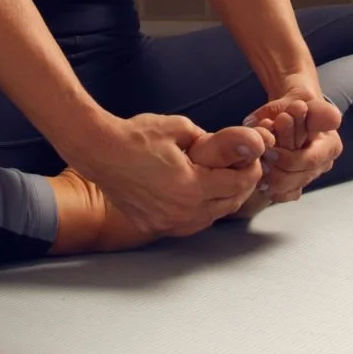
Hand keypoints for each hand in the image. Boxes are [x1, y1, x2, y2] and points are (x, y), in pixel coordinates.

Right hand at [71, 112, 269, 239]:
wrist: (99, 150)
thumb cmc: (136, 137)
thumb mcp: (180, 128)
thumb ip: (212, 140)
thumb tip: (235, 144)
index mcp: (192, 187)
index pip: (237, 184)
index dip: (251, 170)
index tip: (252, 160)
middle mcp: (181, 212)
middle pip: (227, 205)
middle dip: (240, 187)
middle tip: (242, 170)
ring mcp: (166, 223)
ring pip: (208, 218)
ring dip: (220, 202)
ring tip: (222, 182)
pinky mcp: (152, 225)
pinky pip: (186, 224)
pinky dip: (197, 211)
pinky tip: (197, 196)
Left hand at [241, 82, 343, 202]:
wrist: (285, 113)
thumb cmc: (293, 107)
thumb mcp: (305, 101)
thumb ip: (319, 110)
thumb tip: (335, 120)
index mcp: (330, 146)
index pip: (309, 161)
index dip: (287, 158)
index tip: (269, 148)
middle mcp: (322, 165)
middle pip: (296, 178)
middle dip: (275, 167)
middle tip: (259, 157)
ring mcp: (307, 177)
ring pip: (287, 189)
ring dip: (269, 178)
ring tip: (257, 164)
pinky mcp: (294, 186)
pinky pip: (281, 196)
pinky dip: (269, 188)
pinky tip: (260, 177)